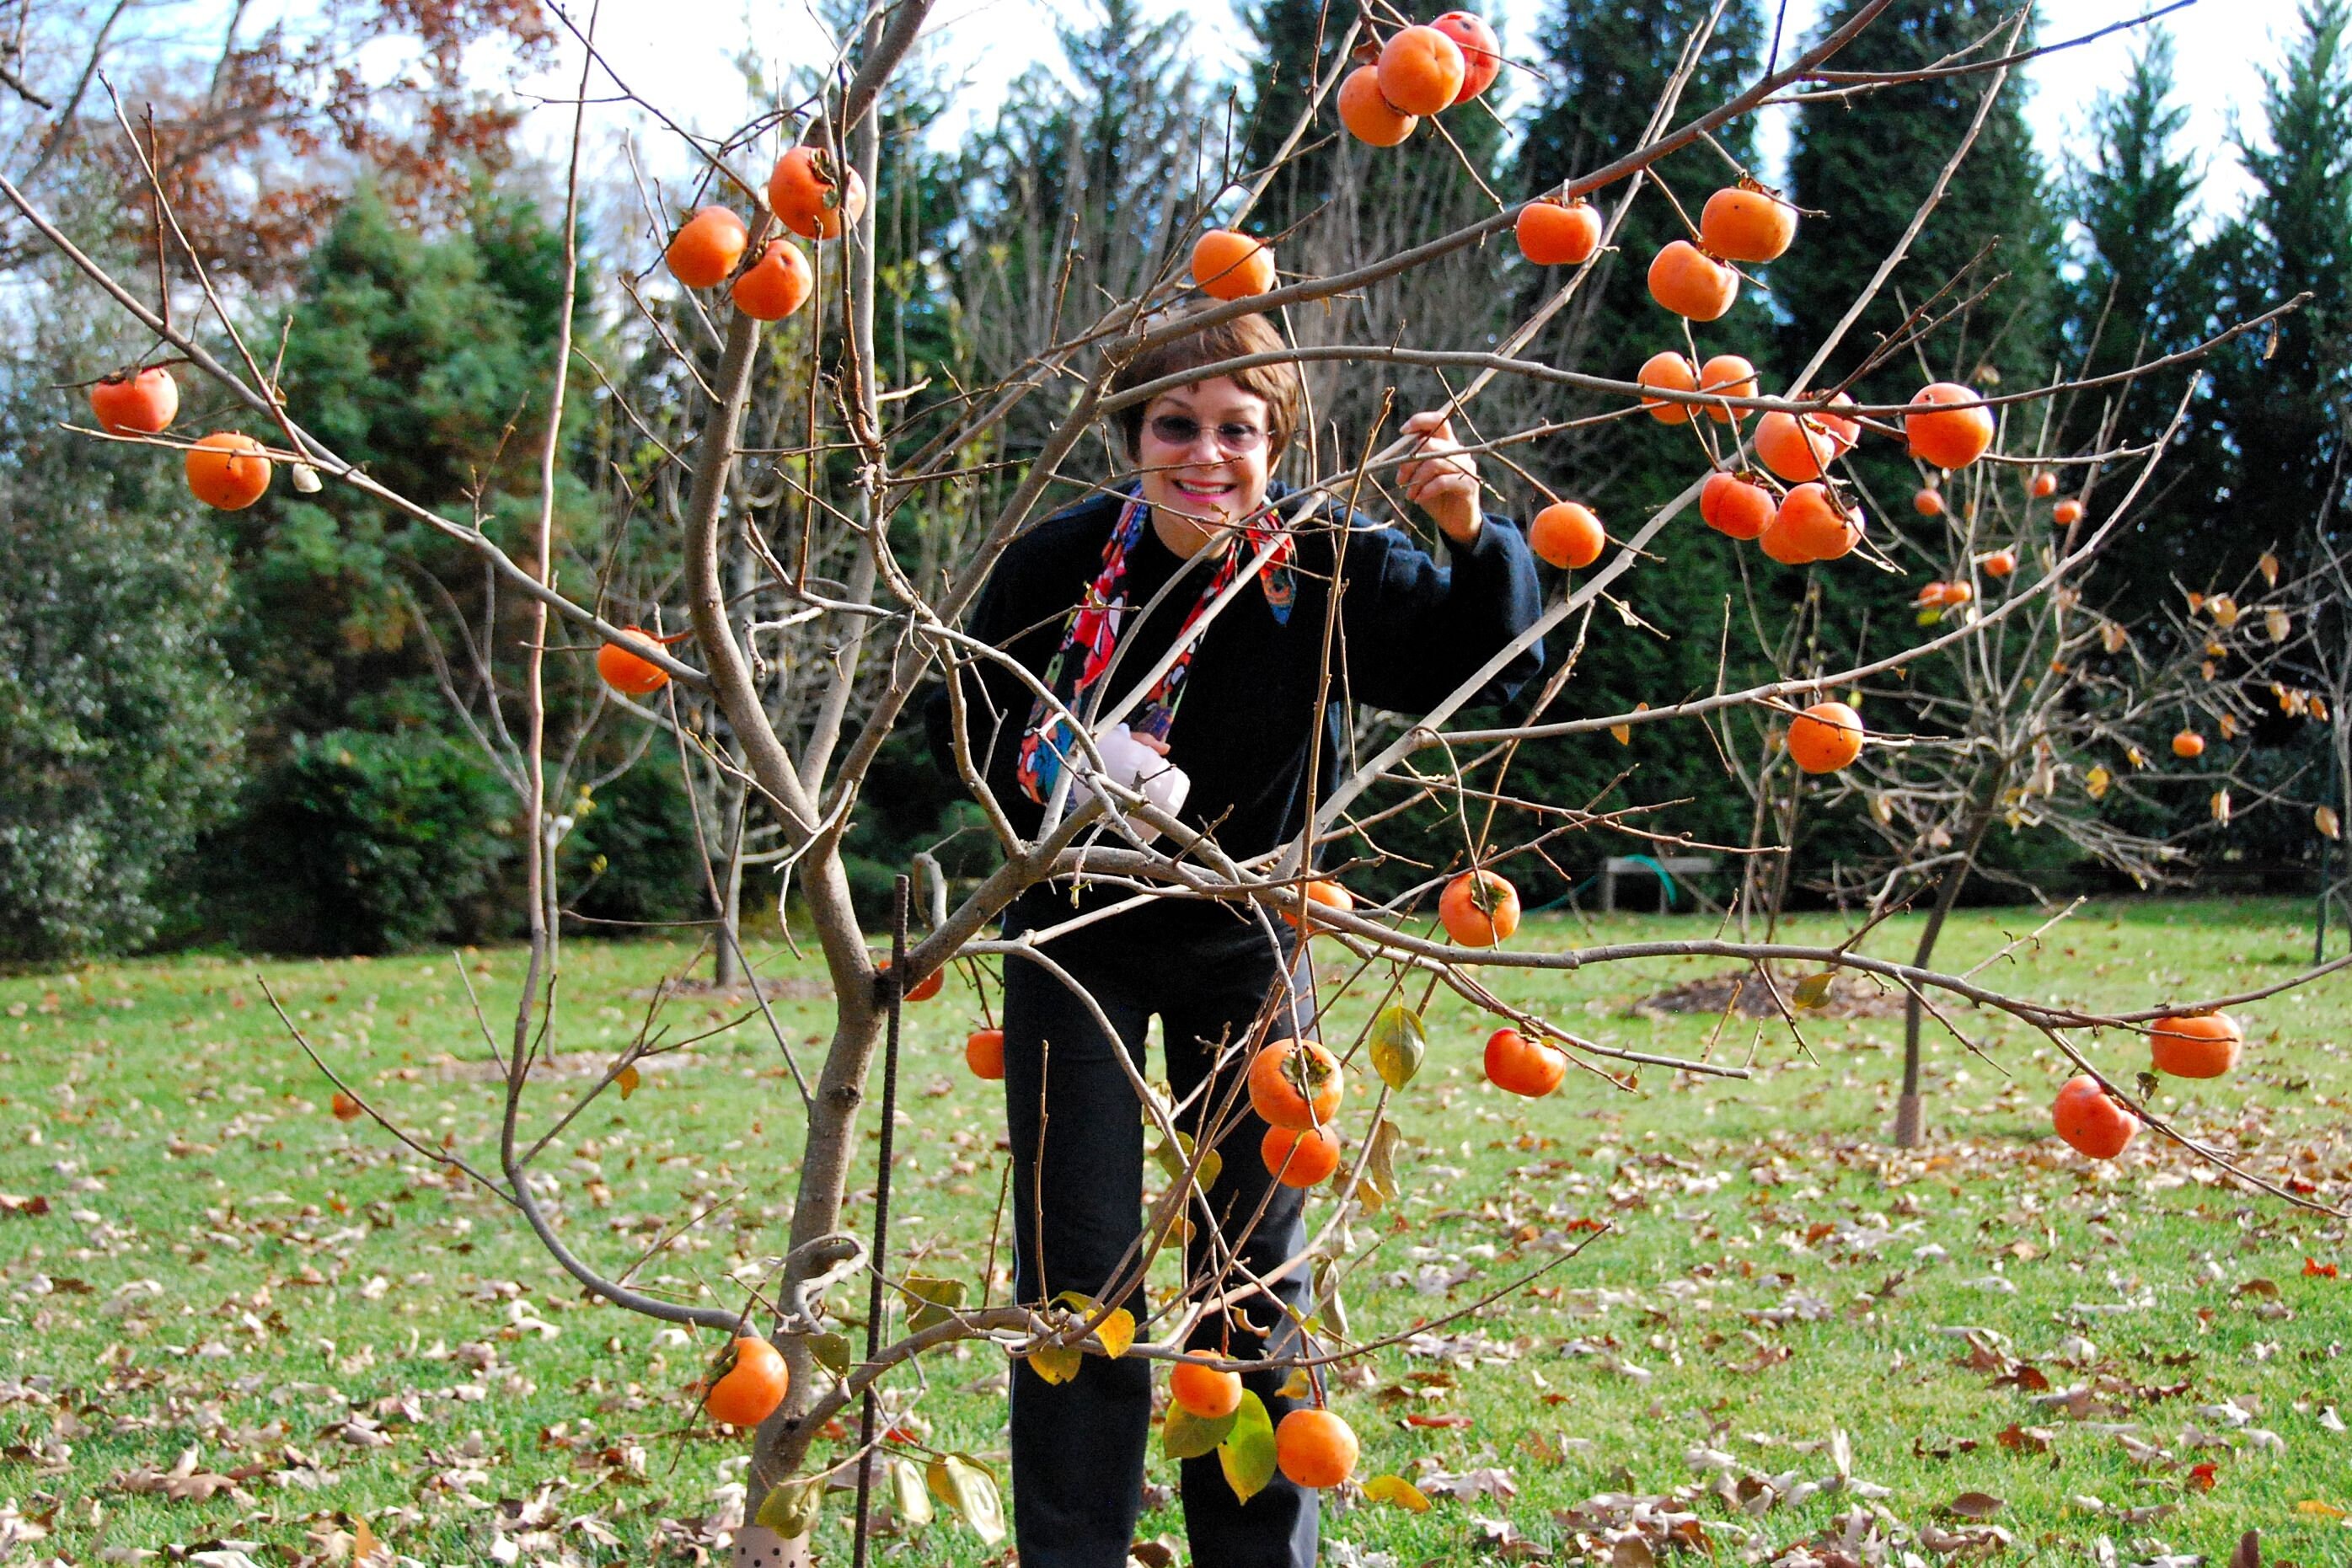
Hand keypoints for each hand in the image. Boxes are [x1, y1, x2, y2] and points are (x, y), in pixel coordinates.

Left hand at [1396, 410, 1482, 544]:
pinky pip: (1443, 481)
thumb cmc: (1435, 495)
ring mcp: (1466, 467)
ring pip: (1434, 463)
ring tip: (1409, 495)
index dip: (1420, 421)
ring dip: (1416, 480)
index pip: (1438, 420)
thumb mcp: (1420, 476)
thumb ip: (1412, 461)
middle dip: (1409, 462)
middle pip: (1430, 444)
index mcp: (1447, 444)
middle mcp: (1458, 451)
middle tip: (1400, 480)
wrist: (1455, 521)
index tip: (1403, 431)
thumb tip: (1394, 454)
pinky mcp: (1469, 484)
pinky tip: (1418, 499)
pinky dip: (1426, 490)